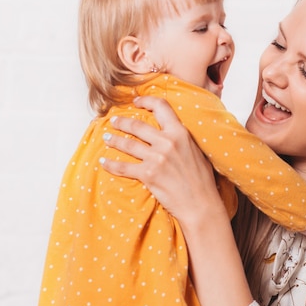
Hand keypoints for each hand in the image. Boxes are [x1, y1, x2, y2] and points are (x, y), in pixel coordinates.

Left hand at [100, 96, 226, 223]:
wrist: (201, 203)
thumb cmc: (202, 179)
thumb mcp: (196, 151)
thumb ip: (182, 139)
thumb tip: (173, 131)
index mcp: (180, 133)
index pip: (161, 107)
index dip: (146, 101)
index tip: (136, 102)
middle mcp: (167, 142)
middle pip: (137, 126)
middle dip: (122, 122)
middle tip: (114, 121)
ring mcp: (156, 158)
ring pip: (128, 145)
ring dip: (114, 140)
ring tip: (107, 138)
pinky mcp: (148, 175)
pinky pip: (123, 167)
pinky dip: (111, 164)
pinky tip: (103, 161)